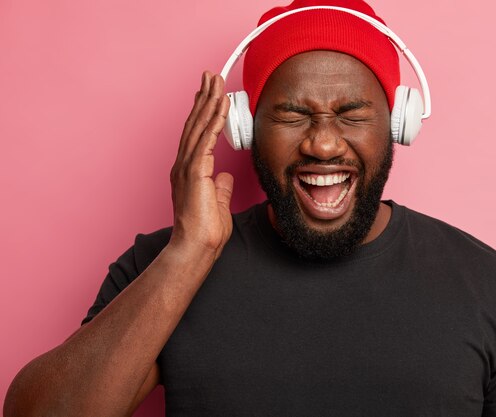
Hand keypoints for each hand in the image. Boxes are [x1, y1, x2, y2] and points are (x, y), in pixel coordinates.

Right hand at [169, 71, 232, 256]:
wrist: (195, 247)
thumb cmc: (204, 231)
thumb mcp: (217, 203)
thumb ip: (219, 186)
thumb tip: (224, 175)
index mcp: (189, 171)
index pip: (197, 134)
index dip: (203, 112)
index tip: (208, 94)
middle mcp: (184, 165)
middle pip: (194, 123)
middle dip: (203, 97)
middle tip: (210, 76)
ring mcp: (187, 167)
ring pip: (198, 126)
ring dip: (208, 101)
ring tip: (215, 80)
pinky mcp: (194, 172)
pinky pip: (206, 139)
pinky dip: (213, 119)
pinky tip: (220, 104)